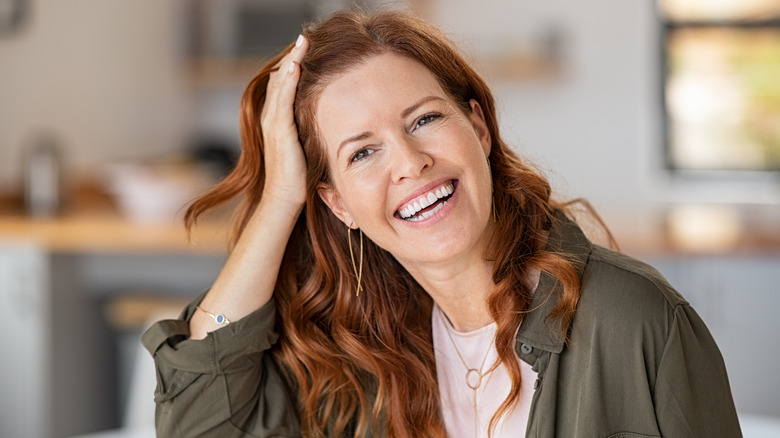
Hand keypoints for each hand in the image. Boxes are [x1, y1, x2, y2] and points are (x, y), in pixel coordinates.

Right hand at [260, 35, 309, 209]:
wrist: (284, 199)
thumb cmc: (298, 178)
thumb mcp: (305, 146)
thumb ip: (309, 130)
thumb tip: (328, 119)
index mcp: (277, 120)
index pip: (284, 84)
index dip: (294, 65)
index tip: (307, 50)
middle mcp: (271, 117)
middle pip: (280, 77)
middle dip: (293, 56)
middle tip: (305, 38)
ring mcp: (273, 123)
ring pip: (280, 83)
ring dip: (291, 60)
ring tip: (302, 42)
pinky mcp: (279, 131)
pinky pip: (282, 99)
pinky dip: (288, 80)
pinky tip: (295, 65)